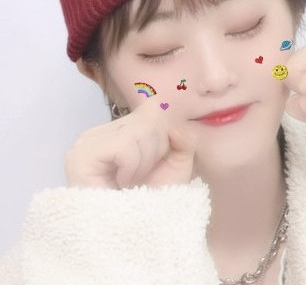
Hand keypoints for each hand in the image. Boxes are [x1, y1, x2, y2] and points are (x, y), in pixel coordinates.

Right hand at [65, 95, 195, 188]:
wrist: (138, 236)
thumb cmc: (155, 201)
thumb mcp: (178, 164)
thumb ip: (183, 138)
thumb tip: (174, 124)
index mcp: (118, 130)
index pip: (151, 108)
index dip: (163, 136)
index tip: (155, 163)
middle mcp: (100, 131)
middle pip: (147, 119)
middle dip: (155, 151)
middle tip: (141, 177)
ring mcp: (87, 141)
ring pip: (137, 130)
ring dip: (143, 162)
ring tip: (130, 182)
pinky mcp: (81, 156)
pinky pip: (123, 146)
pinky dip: (131, 167)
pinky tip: (121, 183)